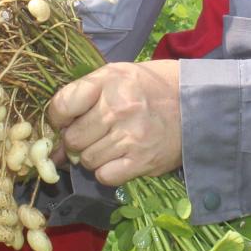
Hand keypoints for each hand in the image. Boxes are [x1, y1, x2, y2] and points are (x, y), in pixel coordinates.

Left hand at [45, 60, 182, 187]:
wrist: (194, 103)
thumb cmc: (149, 87)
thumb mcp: (116, 73)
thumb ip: (84, 94)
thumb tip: (55, 130)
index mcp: (108, 81)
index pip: (62, 106)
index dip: (57, 118)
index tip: (65, 120)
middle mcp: (118, 109)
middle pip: (73, 139)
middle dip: (77, 140)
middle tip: (92, 134)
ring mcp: (131, 137)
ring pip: (87, 160)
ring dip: (93, 156)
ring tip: (110, 144)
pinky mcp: (142, 161)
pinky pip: (105, 176)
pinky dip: (107, 171)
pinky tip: (119, 158)